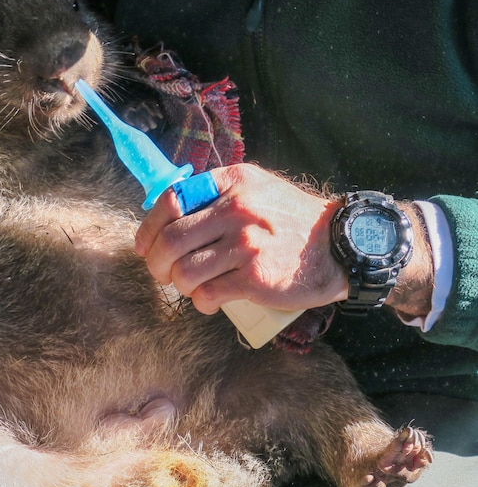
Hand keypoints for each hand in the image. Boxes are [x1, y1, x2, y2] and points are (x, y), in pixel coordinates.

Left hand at [135, 163, 347, 313]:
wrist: (340, 245)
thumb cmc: (289, 221)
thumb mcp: (255, 189)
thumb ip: (216, 194)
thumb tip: (166, 214)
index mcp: (231, 183)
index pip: (171, 201)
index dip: (149, 228)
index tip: (146, 245)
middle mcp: (237, 210)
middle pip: (170, 241)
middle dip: (156, 264)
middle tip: (162, 274)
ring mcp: (246, 245)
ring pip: (184, 272)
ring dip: (178, 285)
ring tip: (190, 287)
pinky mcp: (255, 278)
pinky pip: (207, 294)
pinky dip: (201, 302)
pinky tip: (209, 301)